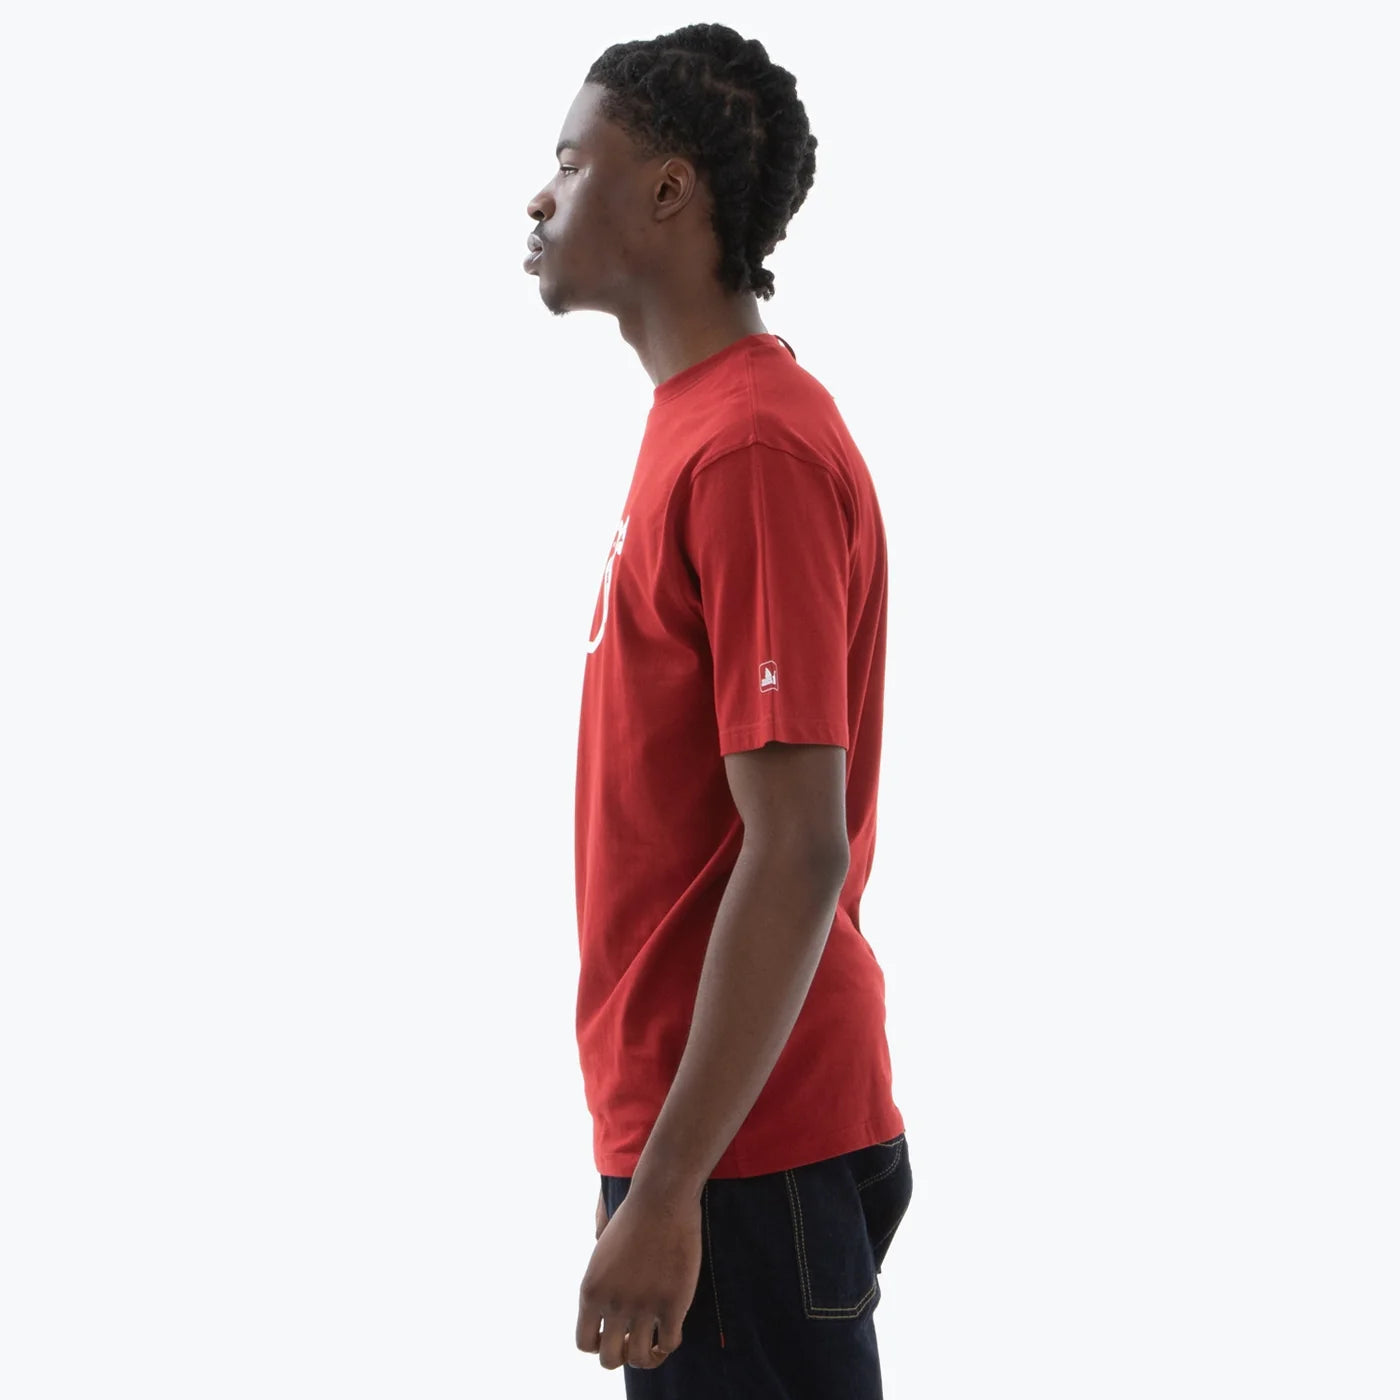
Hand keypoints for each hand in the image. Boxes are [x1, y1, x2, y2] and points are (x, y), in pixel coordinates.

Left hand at [576, 1184, 699, 1369]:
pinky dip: (668, 1344)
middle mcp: (613, 1303)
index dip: (599, 1345)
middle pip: (610, 1359)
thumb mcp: (602, 1251)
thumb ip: (600, 1279)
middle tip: (635, 1340)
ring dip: (647, 1355)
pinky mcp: (672, 1302)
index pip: (584, 1343)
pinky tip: (671, 1330)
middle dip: (622, 1354)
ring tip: (653, 1344)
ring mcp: (643, 1305)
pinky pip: (668, 1344)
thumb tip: (606, 1300)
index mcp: (590, 1291)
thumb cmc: (634, 1217)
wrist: (661, 1197)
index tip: (614, 1335)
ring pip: (639, 1358)